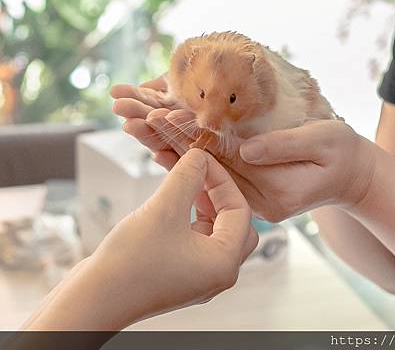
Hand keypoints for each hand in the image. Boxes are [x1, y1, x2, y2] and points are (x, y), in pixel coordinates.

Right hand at [26, 149, 257, 329]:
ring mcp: (199, 276)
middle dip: (219, 194)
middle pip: (236, 223)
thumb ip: (186, 178)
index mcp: (224, 262)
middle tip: (200, 173)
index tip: (201, 159)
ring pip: (216, 231)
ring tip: (185, 181)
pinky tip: (173, 201)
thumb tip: (199, 155)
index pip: (240, 210)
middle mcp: (218, 273)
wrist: (92, 301)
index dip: (222, 179)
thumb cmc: (129, 262)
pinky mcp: (180, 275)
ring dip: (204, 204)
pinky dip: (190, 218)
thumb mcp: (162, 210)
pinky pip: (197, 240)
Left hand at [111, 80, 377, 221]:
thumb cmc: (343, 154)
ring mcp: (247, 197)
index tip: (156, 113)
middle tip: (125, 110)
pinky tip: (157, 137)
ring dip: (163, 142)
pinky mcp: (245, 188)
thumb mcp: (323, 143)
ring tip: (129, 118)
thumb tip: (245, 148)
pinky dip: (183, 151)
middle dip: (162, 136)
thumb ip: (286, 146)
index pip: (221, 161)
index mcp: (272, 193)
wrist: (351, 176)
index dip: (188, 135)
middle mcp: (253, 201)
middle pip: (199, 166)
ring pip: (198, 168)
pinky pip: (209, 169)